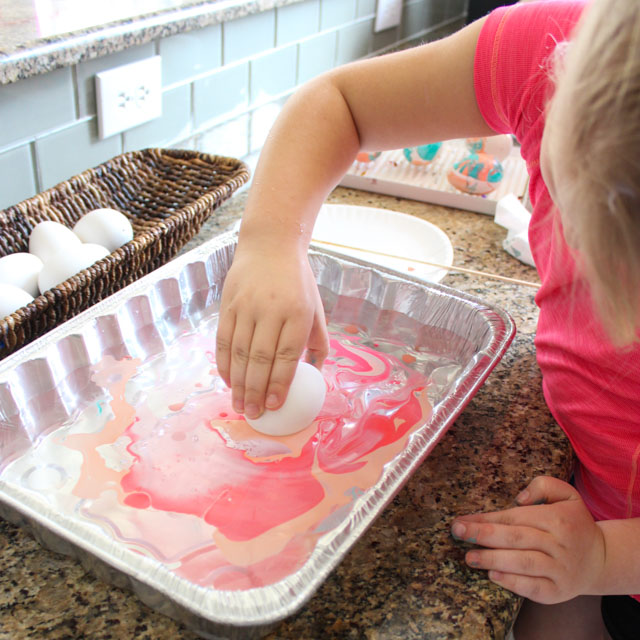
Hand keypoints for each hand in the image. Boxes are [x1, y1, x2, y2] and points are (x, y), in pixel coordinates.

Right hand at [215, 242, 328, 418]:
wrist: (270, 246)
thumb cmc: (298, 283)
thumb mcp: (316, 309)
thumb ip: (317, 343)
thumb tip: (316, 376)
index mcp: (297, 313)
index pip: (286, 355)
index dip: (280, 383)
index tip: (275, 405)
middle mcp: (270, 310)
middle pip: (260, 358)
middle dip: (256, 391)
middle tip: (254, 414)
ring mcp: (246, 307)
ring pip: (238, 352)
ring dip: (238, 384)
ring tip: (239, 405)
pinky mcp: (228, 305)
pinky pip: (223, 340)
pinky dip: (224, 364)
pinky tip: (229, 381)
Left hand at [450, 476, 605, 603]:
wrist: (601, 559)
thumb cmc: (573, 523)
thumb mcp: (567, 495)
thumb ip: (543, 485)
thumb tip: (520, 498)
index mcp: (558, 518)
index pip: (515, 517)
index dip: (487, 519)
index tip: (463, 520)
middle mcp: (560, 544)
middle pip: (516, 538)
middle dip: (483, 535)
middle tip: (458, 533)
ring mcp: (560, 570)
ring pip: (523, 563)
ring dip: (492, 560)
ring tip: (469, 557)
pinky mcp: (558, 591)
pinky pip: (533, 588)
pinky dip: (512, 582)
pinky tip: (493, 575)